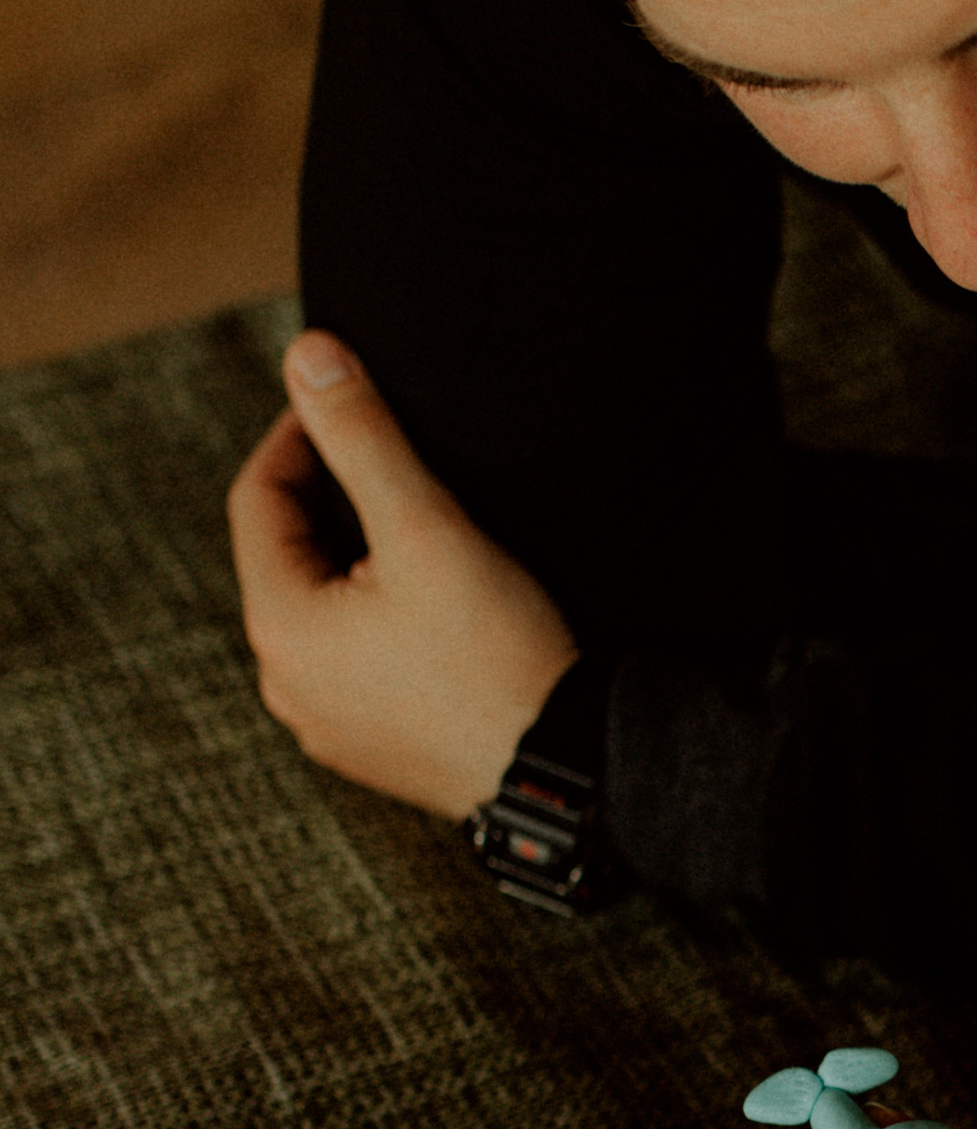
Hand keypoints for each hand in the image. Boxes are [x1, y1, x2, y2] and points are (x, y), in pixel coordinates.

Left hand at [227, 331, 576, 814]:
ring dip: (356, 564)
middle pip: (288, 559)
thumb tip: (307, 355)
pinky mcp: (373, 751)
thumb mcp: (427, 528)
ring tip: (421, 534)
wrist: (566, 773)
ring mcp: (327, 727)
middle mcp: (285, 684)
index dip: (298, 436)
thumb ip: (363, 436)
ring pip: (324, 615)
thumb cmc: (498, 652)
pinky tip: (437, 612)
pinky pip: (357, 665)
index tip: (348, 401)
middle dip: (329, 502)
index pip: (257, 500)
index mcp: (279, 627)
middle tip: (393, 462)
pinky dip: (380, 623)